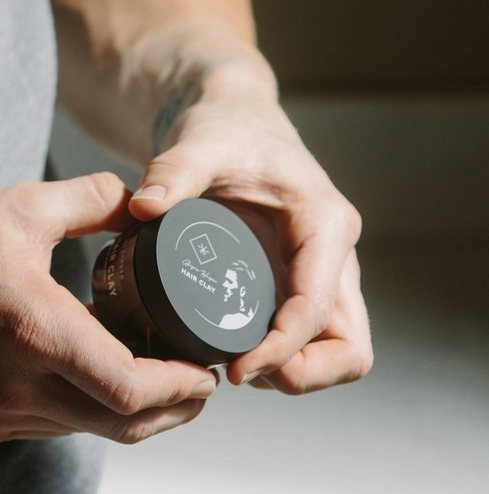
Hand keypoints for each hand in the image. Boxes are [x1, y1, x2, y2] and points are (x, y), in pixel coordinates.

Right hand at [0, 173, 218, 442]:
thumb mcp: (24, 206)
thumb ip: (94, 199)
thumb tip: (140, 201)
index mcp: (35, 331)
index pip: (128, 388)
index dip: (179, 386)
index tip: (205, 371)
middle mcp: (18, 386)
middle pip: (121, 425)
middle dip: (172, 410)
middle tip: (197, 383)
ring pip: (87, 430)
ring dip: (130, 412)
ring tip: (154, 376)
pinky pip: (51, 426)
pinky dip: (86, 410)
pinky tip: (93, 375)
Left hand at [129, 67, 373, 392]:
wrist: (233, 118)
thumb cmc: (226, 128)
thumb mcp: (199, 142)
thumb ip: (172, 171)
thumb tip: (142, 206)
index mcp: (323, 222)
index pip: (318, 307)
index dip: (284, 349)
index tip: (237, 370)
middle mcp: (334, 253)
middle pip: (349, 346)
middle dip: (304, 374)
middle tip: (240, 375)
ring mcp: (321, 271)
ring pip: (337, 349)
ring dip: (297, 372)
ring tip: (234, 369)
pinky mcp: (300, 281)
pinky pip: (309, 337)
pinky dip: (284, 357)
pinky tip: (234, 353)